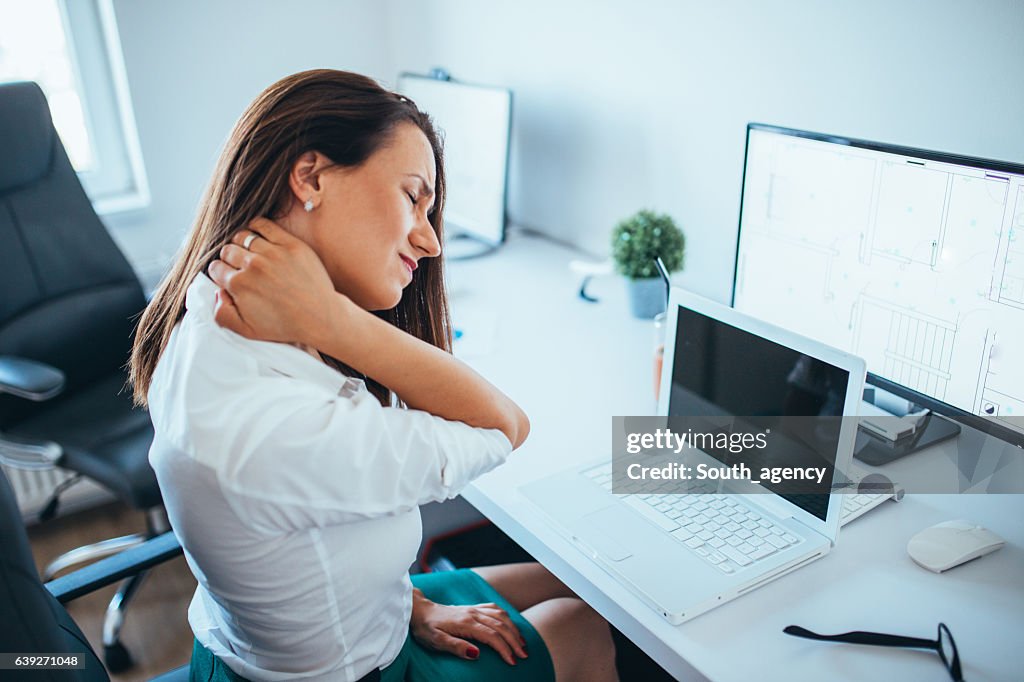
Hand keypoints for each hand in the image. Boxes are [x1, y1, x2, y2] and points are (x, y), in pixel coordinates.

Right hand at [207, 217, 340, 347]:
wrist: (320, 317)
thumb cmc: (284, 326)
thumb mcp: (247, 331)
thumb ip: (222, 314)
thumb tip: (217, 292)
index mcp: (239, 285)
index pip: (215, 268)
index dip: (219, 272)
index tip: (228, 275)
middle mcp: (253, 266)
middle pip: (227, 250)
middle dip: (228, 258)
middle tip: (238, 265)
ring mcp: (273, 253)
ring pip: (242, 236)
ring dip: (240, 242)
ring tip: (248, 251)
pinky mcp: (290, 244)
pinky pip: (264, 225)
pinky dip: (255, 226)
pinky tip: (256, 233)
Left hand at [409, 588, 527, 664]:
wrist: (419, 610)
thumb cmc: (426, 628)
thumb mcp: (436, 641)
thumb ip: (456, 647)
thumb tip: (476, 654)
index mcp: (466, 623)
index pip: (492, 636)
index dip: (505, 649)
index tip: (513, 661)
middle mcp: (473, 614)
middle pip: (501, 626)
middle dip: (514, 641)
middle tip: (524, 656)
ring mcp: (474, 609)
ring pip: (501, 616)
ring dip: (514, 629)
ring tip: (523, 643)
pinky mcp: (473, 608)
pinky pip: (495, 609)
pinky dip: (507, 617)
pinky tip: (511, 624)